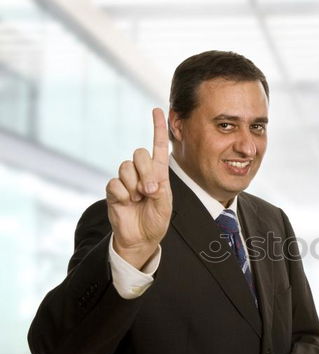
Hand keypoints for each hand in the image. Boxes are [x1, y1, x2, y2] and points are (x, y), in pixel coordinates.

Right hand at [106, 108, 171, 269]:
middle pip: (139, 154)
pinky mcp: (113, 189)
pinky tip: (126, 203)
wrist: (141, 238)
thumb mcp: (165, 205)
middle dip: (146, 172)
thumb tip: (147, 183)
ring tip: (138, 199)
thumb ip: (158, 190)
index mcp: (159, 173)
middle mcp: (141, 173)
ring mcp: (126, 180)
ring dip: (134, 184)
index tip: (158, 110)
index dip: (158, 128)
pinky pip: (115, 183)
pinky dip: (123, 194)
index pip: (158, 146)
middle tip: (150, 191)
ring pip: (126, 167)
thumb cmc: (156, 220)